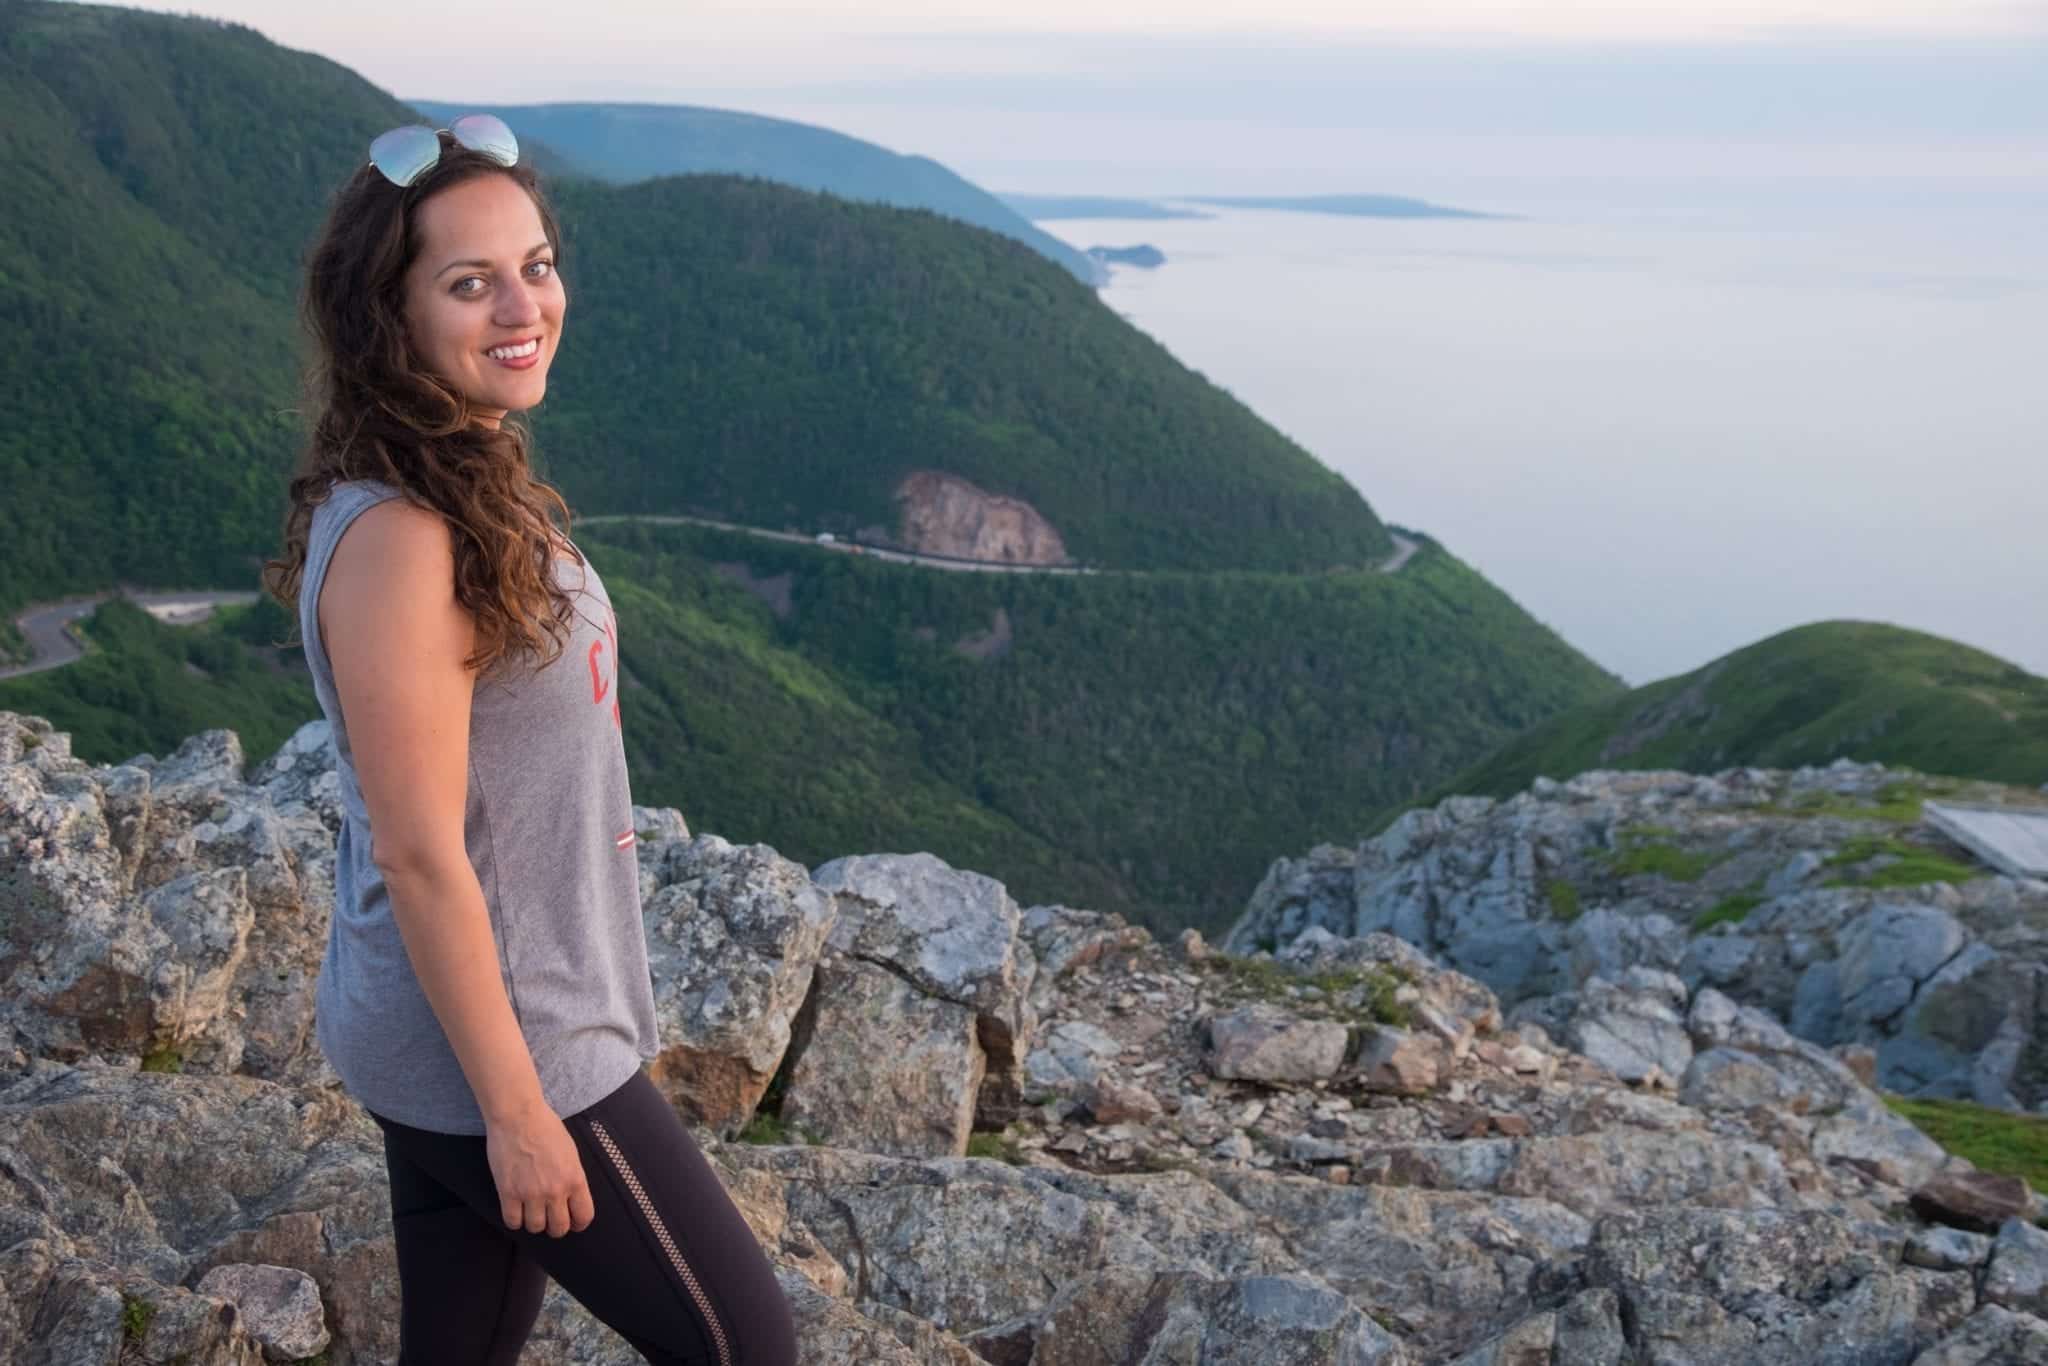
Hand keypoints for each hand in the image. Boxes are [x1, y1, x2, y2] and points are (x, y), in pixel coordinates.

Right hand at [485, 1102, 595, 1236]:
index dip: (578, 1224)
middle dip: (556, 1227)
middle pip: (559, 1228)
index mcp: (575, 1179)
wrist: (518, 1116)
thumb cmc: (546, 1128)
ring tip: (531, 1211)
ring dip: (534, 1222)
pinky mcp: (508, 1193)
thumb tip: (572, 1198)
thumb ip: (573, 1177)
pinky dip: (514, 1220)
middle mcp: (555, 1190)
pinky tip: (515, 1209)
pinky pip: (512, 1221)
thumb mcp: (571, 1153)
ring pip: (535, 1228)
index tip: (573, 1222)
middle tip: (550, 1219)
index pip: (584, 1216)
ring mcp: (531, 1193)